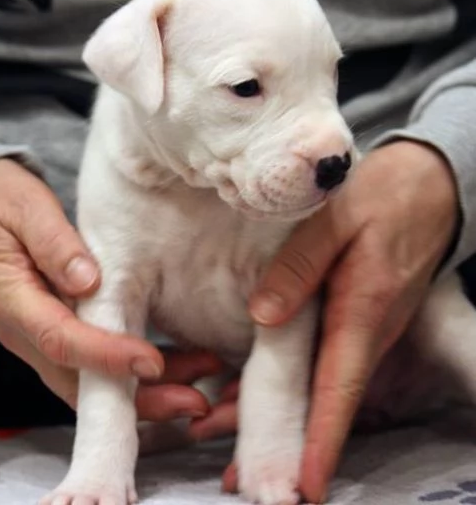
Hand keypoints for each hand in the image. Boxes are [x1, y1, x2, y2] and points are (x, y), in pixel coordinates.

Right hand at [0, 159, 170, 408]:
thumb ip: (53, 243)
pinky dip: (128, 376)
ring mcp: (36, 336)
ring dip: (142, 394)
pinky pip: (88, 367)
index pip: (62, 340)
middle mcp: (23, 330)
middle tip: (193, 400)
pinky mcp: (52, 331)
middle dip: (138, 398)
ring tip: (196, 387)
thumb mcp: (25, 208)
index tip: (152, 363)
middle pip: (79, 381)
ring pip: (87, 383)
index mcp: (14, 298)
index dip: (107, 356)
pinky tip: (171, 366)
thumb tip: (88, 281)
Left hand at [194, 141, 457, 501]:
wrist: (425, 188)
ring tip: (237, 439)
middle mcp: (368, 329)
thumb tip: (262, 315)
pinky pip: (325, 358)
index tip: (306, 485)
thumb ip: (298, 264)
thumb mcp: (335, 219)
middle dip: (291, 441)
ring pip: (323, 381)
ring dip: (286, 413)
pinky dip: (294, 379)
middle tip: (246, 477)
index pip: (340, 387)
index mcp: (363, 309)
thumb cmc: (382, 198)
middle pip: (326, 397)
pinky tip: (258, 386)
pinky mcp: (359, 315)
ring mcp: (366, 326)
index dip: (321, 438)